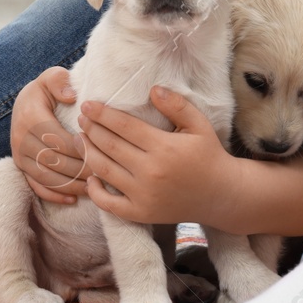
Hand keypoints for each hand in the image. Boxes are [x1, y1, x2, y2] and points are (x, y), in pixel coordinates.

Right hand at [10, 66, 90, 204]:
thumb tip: (71, 96)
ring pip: (47, 177)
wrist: (23, 103)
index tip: (102, 153)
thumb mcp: (51, 77)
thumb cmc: (45, 90)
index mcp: (31, 118)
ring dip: (71, 186)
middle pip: (54, 162)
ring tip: (94, 188)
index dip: (81, 149)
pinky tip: (73, 200)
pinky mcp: (21, 168)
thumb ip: (60, 81)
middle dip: (80, 170)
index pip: (59, 140)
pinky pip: (36, 186)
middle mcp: (21, 139)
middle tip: (104, 174)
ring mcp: (20, 156)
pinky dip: (54, 195)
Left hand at [79, 85, 237, 225]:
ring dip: (88, 153)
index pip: (124, 126)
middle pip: (110, 146)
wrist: (221, 195)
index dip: (102, 114)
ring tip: (81, 139)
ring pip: (104, 171)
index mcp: (164, 148)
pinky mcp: (141, 213)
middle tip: (81, 118)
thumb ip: (177, 105)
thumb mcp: (199, 125)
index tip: (88, 105)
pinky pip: (108, 204)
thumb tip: (153, 89)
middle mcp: (150, 172)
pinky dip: (95, 191)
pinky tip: (91, 177)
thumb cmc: (209, 155)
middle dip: (91, 129)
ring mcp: (144, 195)